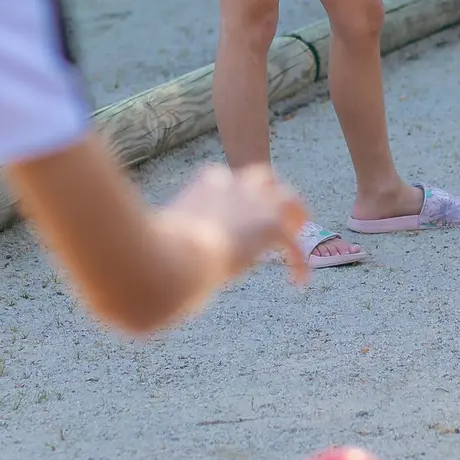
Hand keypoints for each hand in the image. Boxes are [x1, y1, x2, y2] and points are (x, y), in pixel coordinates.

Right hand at [162, 163, 309, 285]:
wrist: (172, 258)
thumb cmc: (156, 258)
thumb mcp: (162, 244)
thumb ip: (169, 248)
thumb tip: (162, 275)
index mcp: (203, 185)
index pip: (224, 181)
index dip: (232, 199)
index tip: (233, 220)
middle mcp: (231, 184)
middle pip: (261, 178)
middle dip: (270, 193)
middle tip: (277, 214)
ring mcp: (254, 201)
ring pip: (288, 197)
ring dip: (297, 213)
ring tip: (303, 234)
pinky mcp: (270, 223)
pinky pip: (295, 242)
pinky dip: (299, 260)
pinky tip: (299, 282)